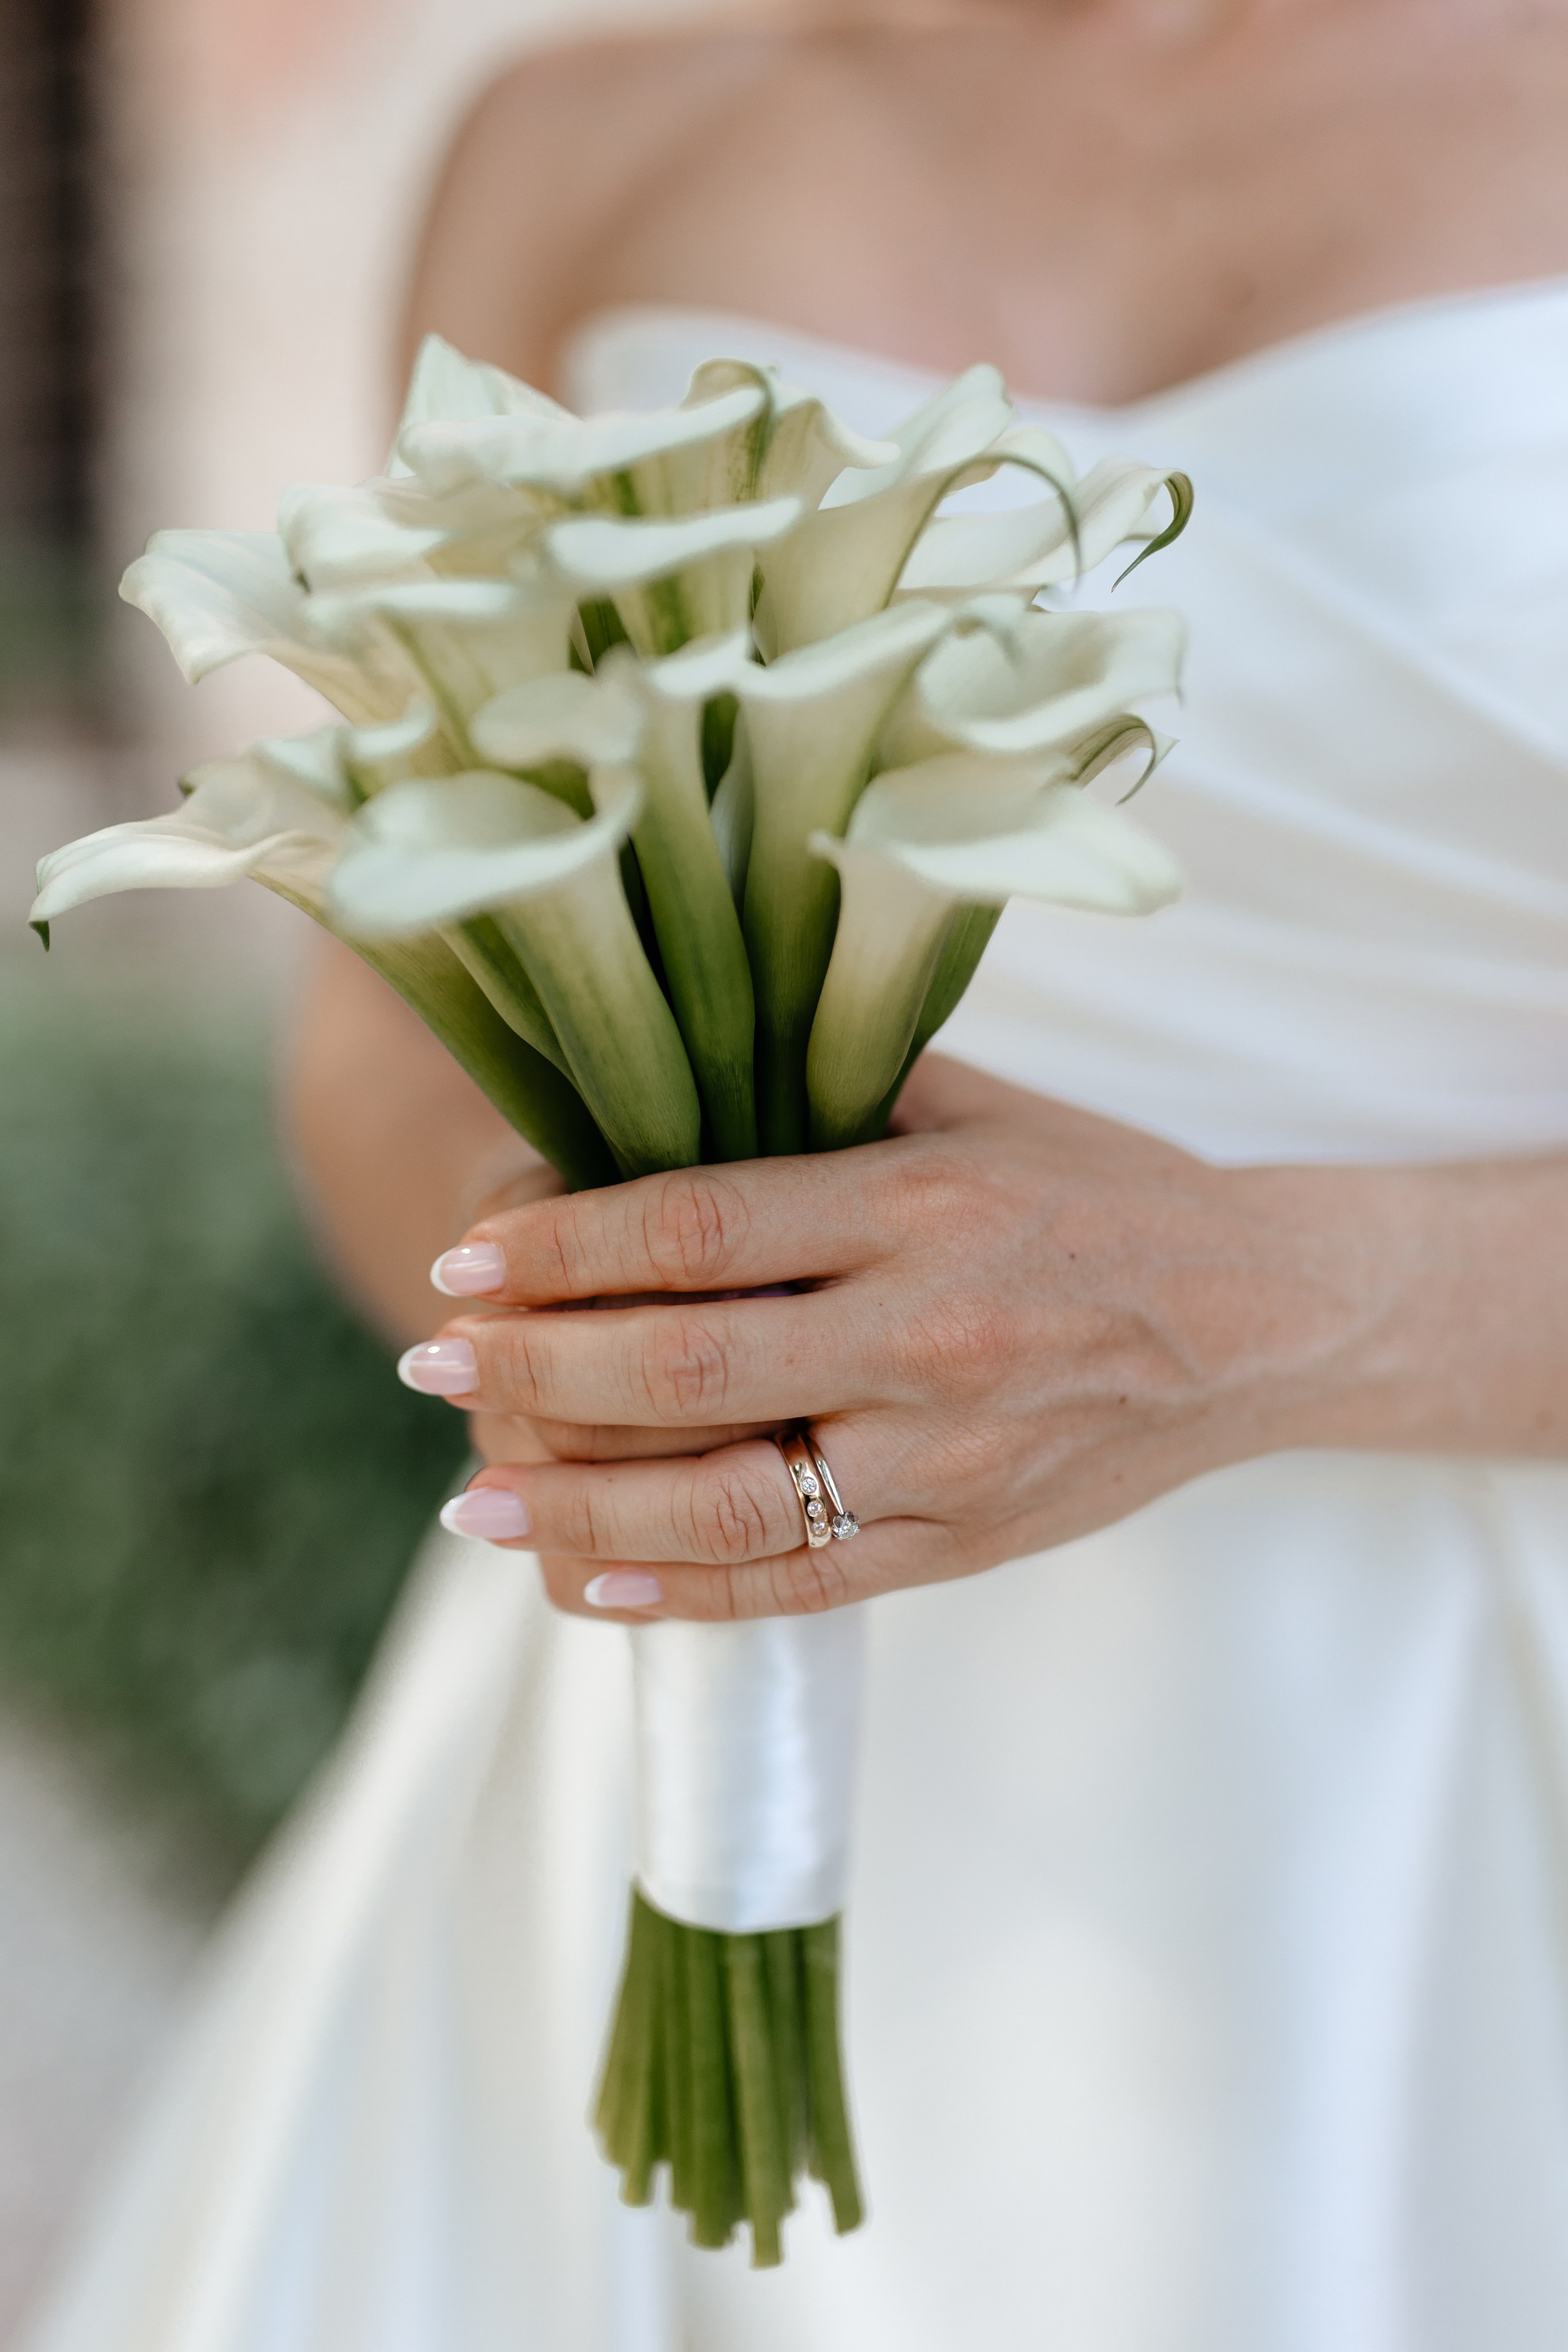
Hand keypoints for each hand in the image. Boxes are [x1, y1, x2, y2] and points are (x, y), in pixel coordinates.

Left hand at [409, 1054, 1414, 1620]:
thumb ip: (823, 1101)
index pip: (697, 1229)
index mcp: (921, 1206)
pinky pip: (797, 1588)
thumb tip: (654, 1089)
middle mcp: (928, 1337)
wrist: (1262, 1318)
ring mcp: (947, 1460)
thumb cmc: (1104, 1190)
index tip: (461, 1263)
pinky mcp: (965, 1545)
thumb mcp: (975, 1109)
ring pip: (722, 1505)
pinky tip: (583, 1585)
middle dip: (530, 1373)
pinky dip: (678, 1595)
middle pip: (683, 1371)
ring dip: (573, 1508)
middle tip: (426, 1363)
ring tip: (468, 1500)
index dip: (559, 1251)